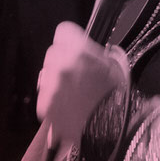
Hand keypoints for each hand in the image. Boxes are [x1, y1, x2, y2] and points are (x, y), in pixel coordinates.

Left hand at [36, 22, 124, 136]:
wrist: (110, 130)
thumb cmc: (116, 95)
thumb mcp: (116, 65)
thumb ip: (101, 53)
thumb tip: (94, 51)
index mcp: (78, 51)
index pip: (63, 30)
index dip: (72, 39)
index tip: (77, 47)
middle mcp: (59, 65)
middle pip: (53, 52)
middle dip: (63, 59)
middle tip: (78, 73)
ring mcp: (49, 86)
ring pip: (47, 74)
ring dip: (57, 79)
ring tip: (73, 93)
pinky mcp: (43, 106)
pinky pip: (44, 95)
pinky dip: (53, 99)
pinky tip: (68, 106)